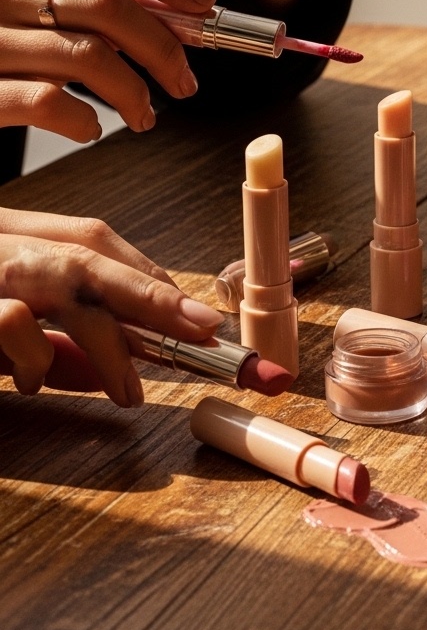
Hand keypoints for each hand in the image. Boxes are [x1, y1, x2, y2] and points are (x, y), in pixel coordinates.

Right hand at [0, 0, 216, 139]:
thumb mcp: (25, 5)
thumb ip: (84, 2)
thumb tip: (175, 15)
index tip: (204, 5)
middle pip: (108, 4)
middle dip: (164, 46)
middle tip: (185, 82)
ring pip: (88, 55)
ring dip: (135, 92)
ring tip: (145, 116)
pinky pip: (48, 101)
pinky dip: (84, 120)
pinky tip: (91, 129)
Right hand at [0, 207, 222, 406]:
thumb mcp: (1, 340)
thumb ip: (50, 352)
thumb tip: (106, 376)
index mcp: (14, 239)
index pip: (94, 240)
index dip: (148, 277)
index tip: (194, 315)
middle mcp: (2, 240)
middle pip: (93, 247)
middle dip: (156, 293)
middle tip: (204, 331)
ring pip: (71, 277)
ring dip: (112, 339)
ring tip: (130, 390)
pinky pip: (16, 321)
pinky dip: (36, 357)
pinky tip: (28, 383)